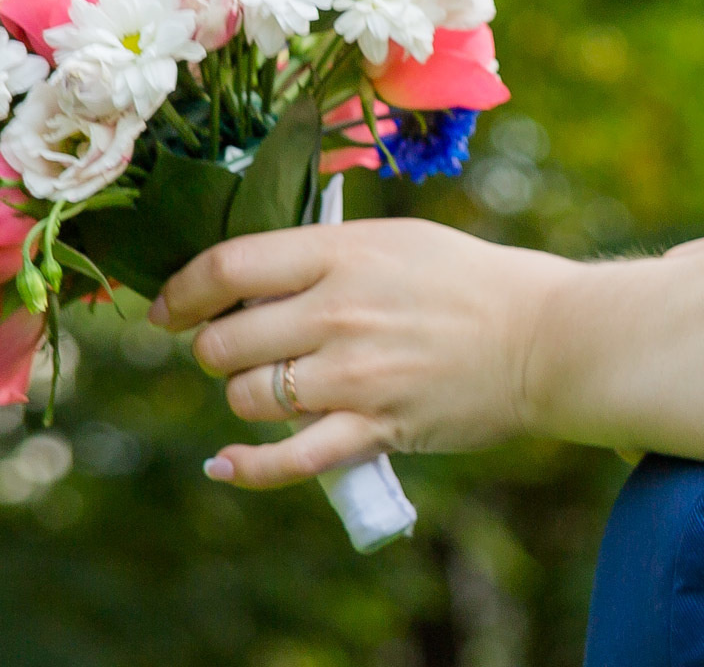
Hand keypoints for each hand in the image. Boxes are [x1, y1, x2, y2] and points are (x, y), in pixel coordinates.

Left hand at [149, 219, 577, 488]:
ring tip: (267, 384)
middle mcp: (335, 313)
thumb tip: (239, 273)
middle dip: (209, 348)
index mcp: (336, 255)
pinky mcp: (375, 429)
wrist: (542, 336)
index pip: (226, 266)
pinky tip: (223, 464)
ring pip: (247, 397)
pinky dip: (248, 468)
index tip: (164, 308)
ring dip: (241, 394)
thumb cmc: (459, 277)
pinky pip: (293, 459)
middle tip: (227, 347)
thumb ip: (311, 251)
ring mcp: (353, 376)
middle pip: (222, 341)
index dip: (179, 289)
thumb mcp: (384, 238)